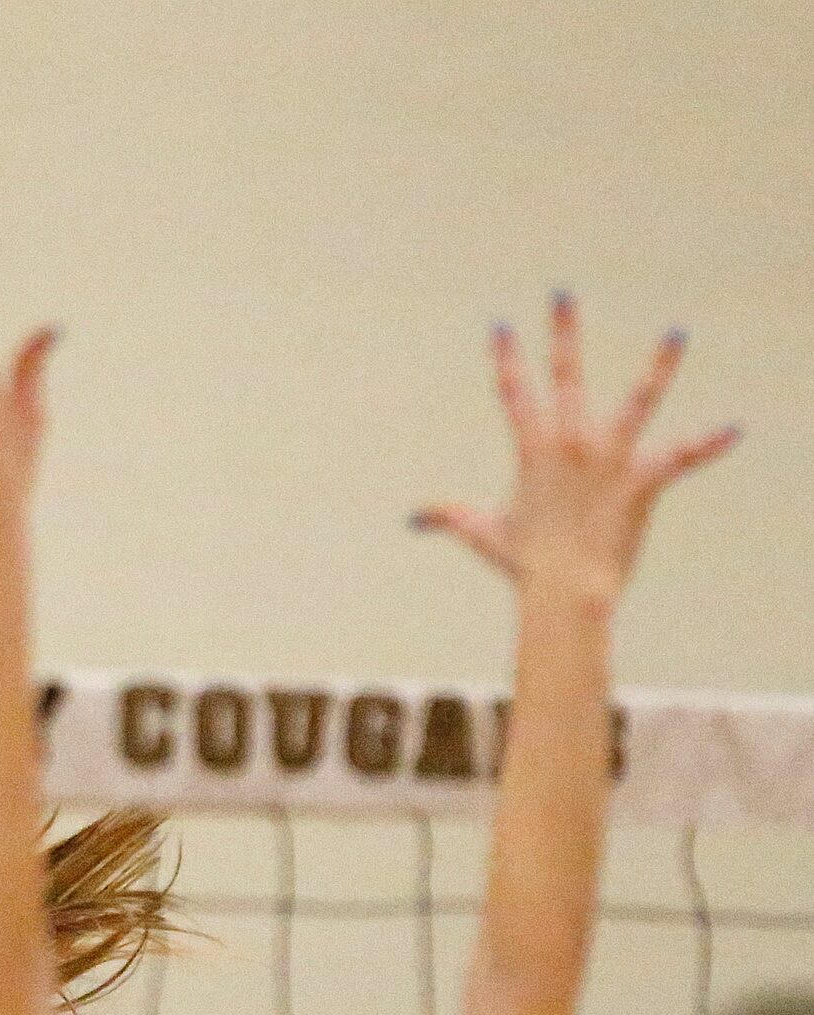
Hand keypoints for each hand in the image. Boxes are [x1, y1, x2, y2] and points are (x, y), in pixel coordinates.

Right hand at [413, 293, 738, 603]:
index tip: (500, 326)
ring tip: (676, 333)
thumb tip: (411, 517)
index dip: (506, 358)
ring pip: (637, 400)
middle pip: (566, 376)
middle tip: (562, 293)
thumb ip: (447, 517)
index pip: (514, 395)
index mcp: (534, 452)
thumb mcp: (482, 533)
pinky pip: (680, 456)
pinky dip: (708, 444)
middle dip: (563, 332)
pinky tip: (733, 430)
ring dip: (659, 366)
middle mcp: (570, 444)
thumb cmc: (524, 564)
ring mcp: (608, 459)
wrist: (563, 590)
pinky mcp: (640, 479)